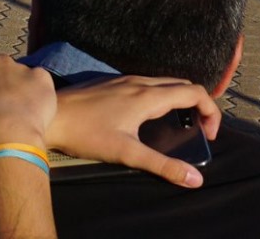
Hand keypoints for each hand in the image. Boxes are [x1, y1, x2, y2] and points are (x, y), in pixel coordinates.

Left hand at [45, 75, 218, 187]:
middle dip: (199, 104)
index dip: (211, 111)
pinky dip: (162, 96)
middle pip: (182, 84)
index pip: (194, 92)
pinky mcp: (111, 84)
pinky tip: (151, 118)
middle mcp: (138, 82)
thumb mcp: (127, 153)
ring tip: (181, 125)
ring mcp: (123, 80)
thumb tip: (196, 179)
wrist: (48, 115)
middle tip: (201, 131)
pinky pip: (147, 84)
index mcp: (146, 95)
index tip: (209, 135)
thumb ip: (162, 165)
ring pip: (163, 82)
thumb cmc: (85, 133)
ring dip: (180, 99)